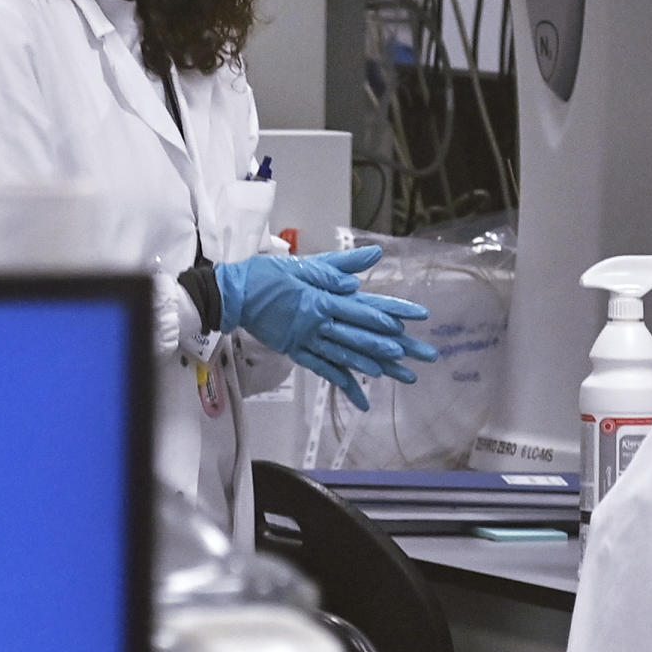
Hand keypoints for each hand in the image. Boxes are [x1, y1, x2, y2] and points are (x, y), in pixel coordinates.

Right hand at [214, 247, 440, 409]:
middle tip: (417, 355)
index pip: (362, 307)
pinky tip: (360, 394)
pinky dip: (342, 382)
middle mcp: (318, 323)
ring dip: (372, 365)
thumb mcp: (305, 264)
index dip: (388, 313)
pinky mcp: (297, 351)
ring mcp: (307, 340)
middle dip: (391, 346)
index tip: (412, 320)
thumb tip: (372, 257)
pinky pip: (323, 369)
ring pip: (345, 355)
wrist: (234, 295)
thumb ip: (340, 266)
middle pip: (360, 336)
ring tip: (397, 374)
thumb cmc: (267, 276)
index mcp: (322, 299)